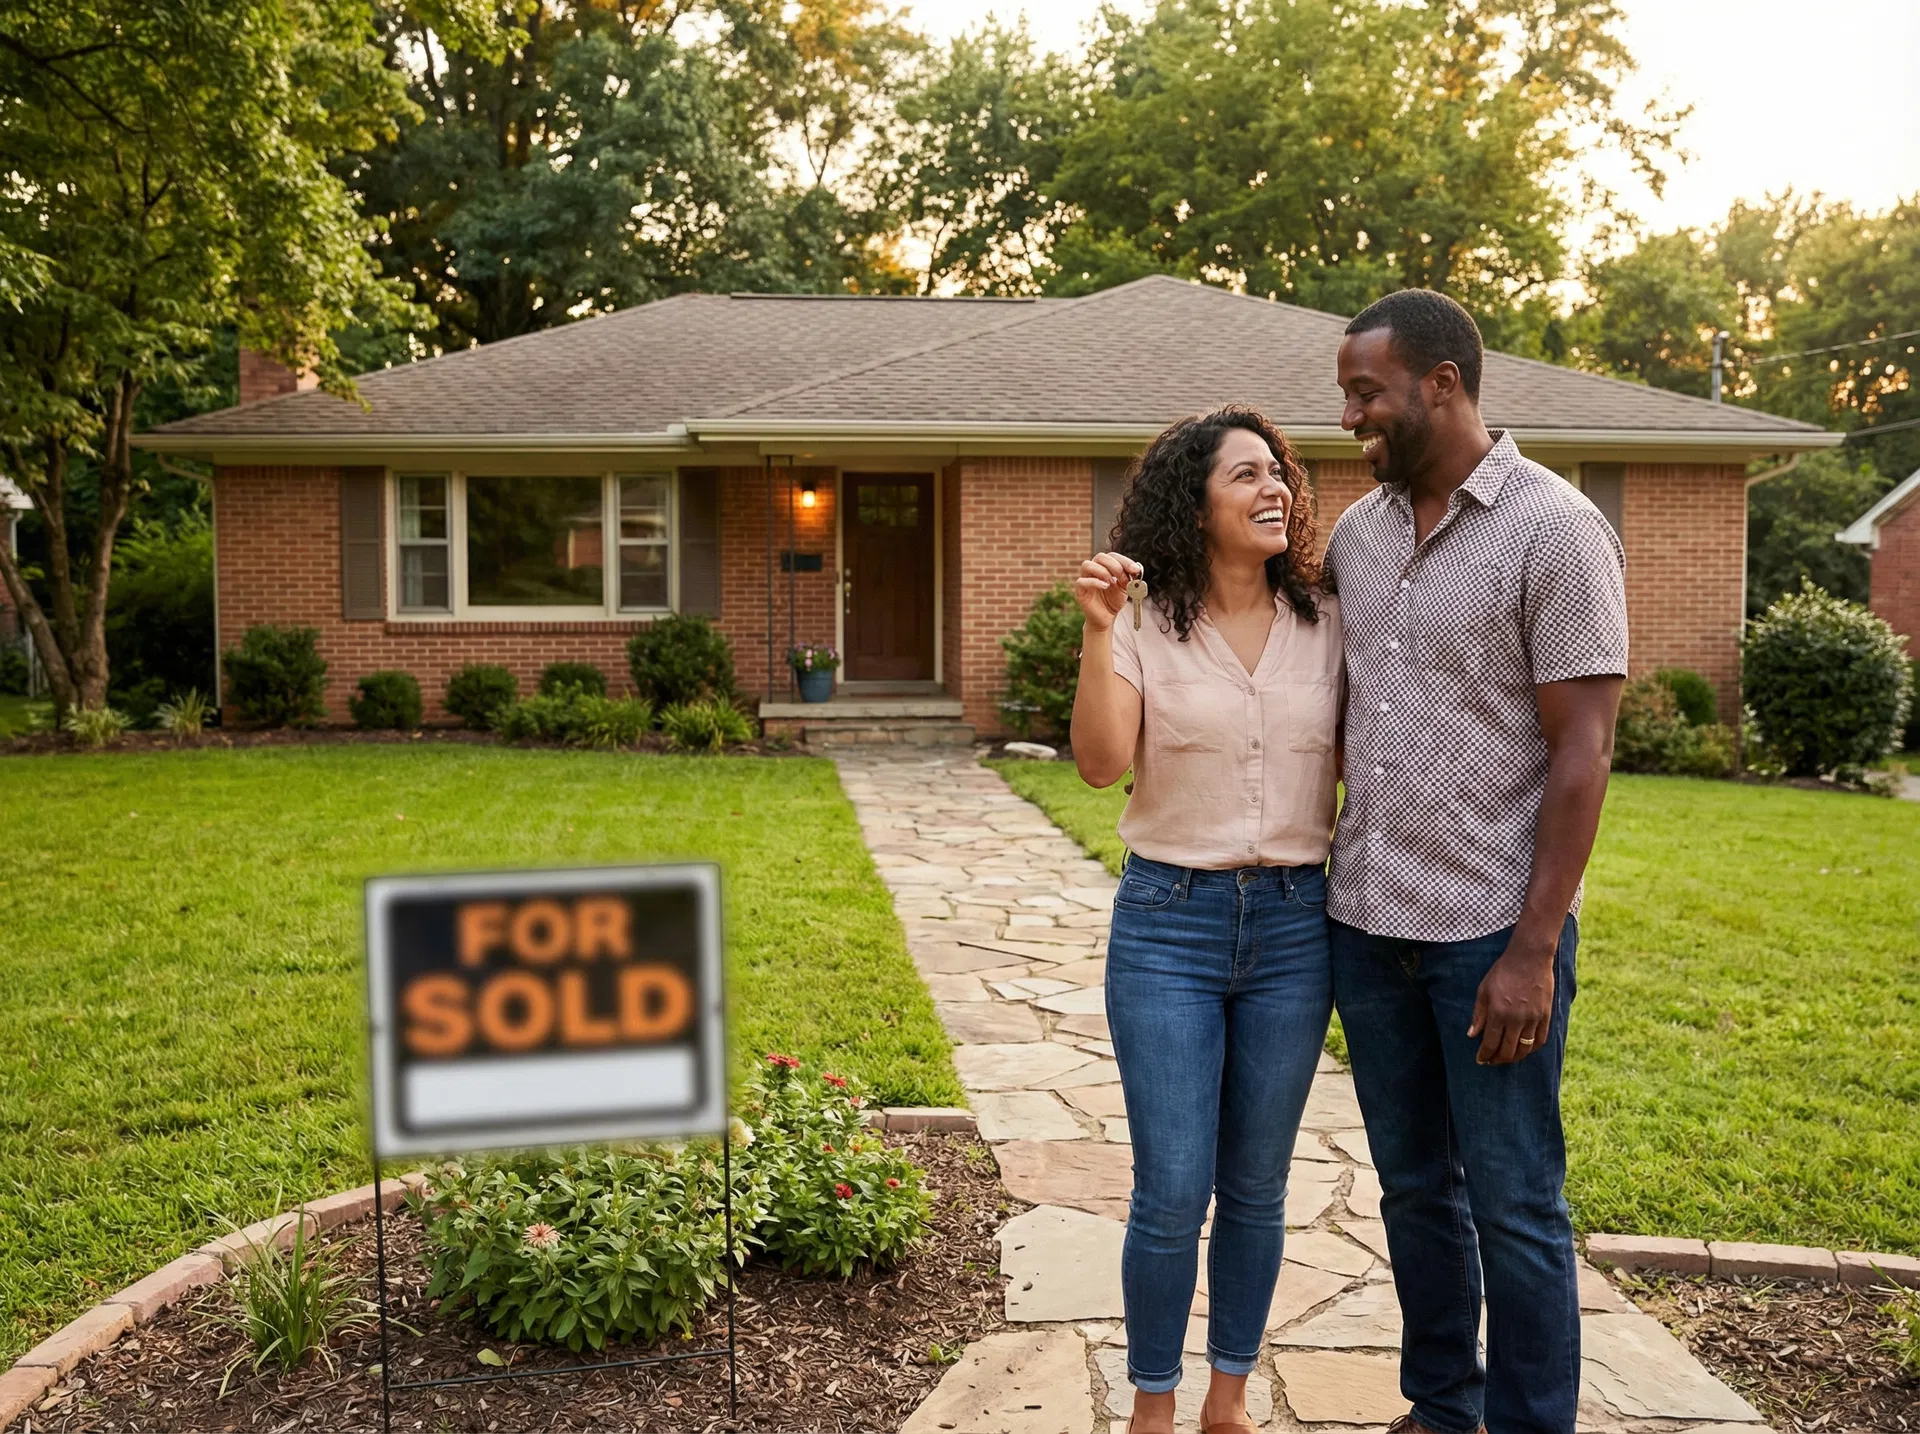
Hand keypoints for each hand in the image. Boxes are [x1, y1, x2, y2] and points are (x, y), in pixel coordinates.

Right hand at [1073, 552, 1140, 632]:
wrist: (1107, 618)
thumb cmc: (1114, 601)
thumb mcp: (1125, 588)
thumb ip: (1129, 578)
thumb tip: (1136, 569)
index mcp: (1105, 567)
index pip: (1113, 556)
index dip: (1125, 561)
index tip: (1135, 570)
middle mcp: (1094, 570)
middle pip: (1100, 557)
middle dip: (1114, 565)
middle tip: (1122, 575)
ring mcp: (1085, 579)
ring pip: (1087, 565)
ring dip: (1102, 570)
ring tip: (1111, 581)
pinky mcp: (1080, 590)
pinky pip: (1081, 581)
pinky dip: (1094, 582)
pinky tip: (1105, 586)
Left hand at [1467, 929, 1555, 1064]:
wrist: (1529, 958)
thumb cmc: (1503, 972)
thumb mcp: (1484, 990)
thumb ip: (1478, 1014)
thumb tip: (1472, 1035)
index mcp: (1498, 1013)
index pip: (1490, 1043)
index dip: (1485, 1055)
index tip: (1480, 1060)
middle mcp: (1516, 1019)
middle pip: (1508, 1051)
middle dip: (1498, 1059)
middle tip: (1492, 1061)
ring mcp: (1533, 1019)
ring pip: (1525, 1049)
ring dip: (1514, 1057)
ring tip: (1507, 1058)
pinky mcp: (1545, 1016)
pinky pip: (1540, 1040)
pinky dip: (1532, 1049)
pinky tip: (1524, 1049)